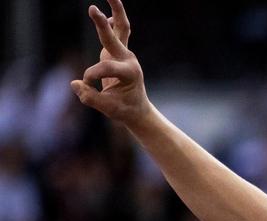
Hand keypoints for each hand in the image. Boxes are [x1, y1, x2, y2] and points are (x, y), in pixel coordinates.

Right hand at [70, 0, 152, 127]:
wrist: (137, 110)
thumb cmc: (124, 110)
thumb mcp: (108, 109)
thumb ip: (90, 97)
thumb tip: (75, 83)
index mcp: (130, 73)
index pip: (102, 68)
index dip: (90, 77)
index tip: (87, 87)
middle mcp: (129, 60)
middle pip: (117, 36)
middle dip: (102, 24)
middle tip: (91, 8)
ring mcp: (125, 54)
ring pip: (122, 27)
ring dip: (117, 10)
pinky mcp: (119, 52)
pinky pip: (118, 31)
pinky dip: (113, 20)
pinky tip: (110, 10)